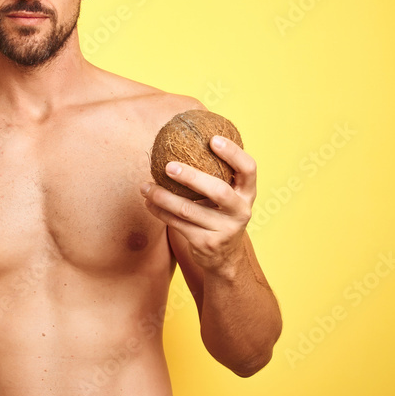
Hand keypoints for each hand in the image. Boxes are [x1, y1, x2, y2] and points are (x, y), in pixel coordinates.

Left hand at [140, 134, 256, 268]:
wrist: (225, 257)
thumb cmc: (219, 213)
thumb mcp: (227, 195)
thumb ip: (215, 174)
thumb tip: (183, 138)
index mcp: (247, 193)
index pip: (249, 169)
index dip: (233, 153)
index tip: (213, 139)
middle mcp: (241, 211)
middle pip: (218, 192)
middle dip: (192, 178)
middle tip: (168, 166)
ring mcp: (225, 230)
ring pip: (189, 211)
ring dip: (163, 197)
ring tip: (145, 187)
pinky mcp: (207, 244)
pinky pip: (178, 224)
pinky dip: (160, 212)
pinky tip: (148, 202)